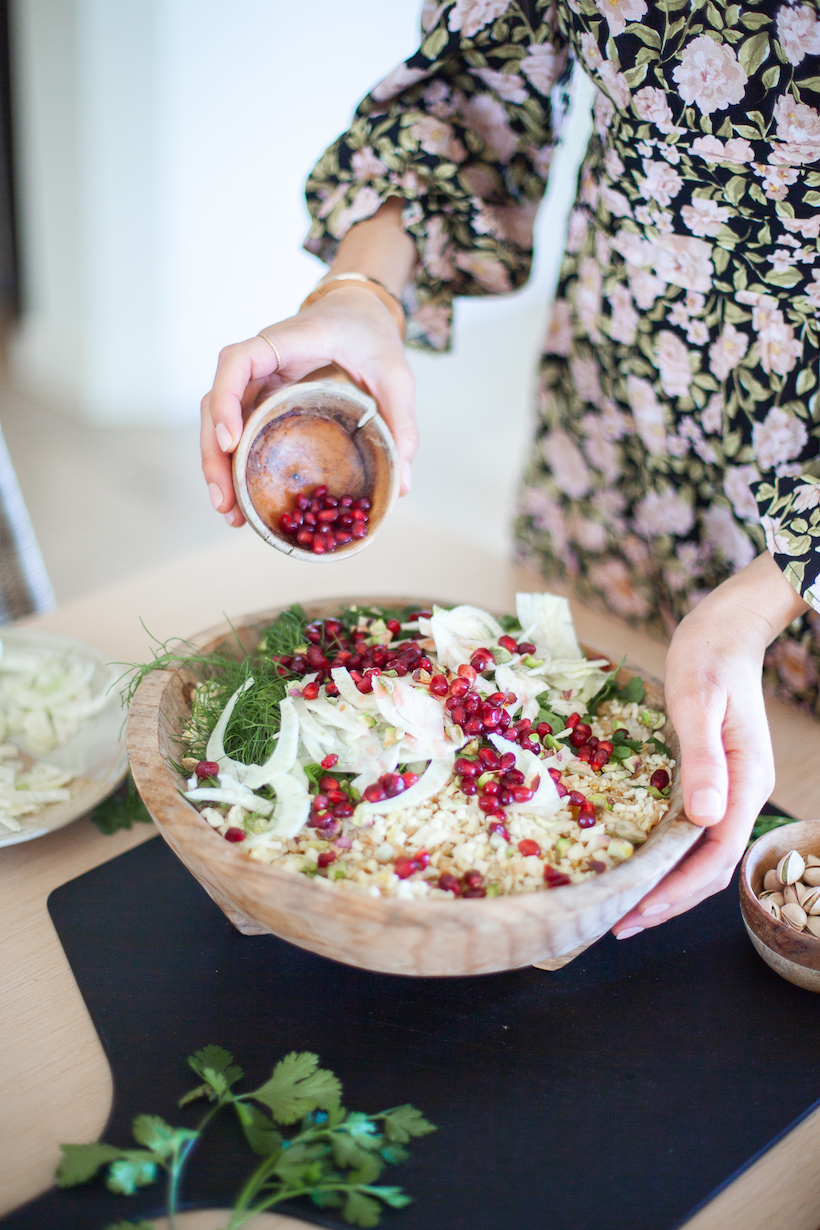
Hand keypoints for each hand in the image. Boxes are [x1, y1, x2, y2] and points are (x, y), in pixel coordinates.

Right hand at [200, 286, 415, 525]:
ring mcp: (257, 380)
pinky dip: (234, 463)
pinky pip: (237, 428)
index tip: (230, 441)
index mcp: (287, 341)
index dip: (227, 400)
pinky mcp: (261, 398)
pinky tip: (240, 500)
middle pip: (216, 401)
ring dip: (217, 466)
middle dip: (214, 454)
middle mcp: (261, 360)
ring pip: (220, 420)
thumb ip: (401, 422)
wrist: (359, 311)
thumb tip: (403, 485)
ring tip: (228, 513)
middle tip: (225, 502)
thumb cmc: (371, 334)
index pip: (237, 361)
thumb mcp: (395, 374)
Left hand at [613, 552, 808, 937]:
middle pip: (710, 866)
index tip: (639, 911)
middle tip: (618, 924)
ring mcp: (728, 789)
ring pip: (702, 853)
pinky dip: (666, 855)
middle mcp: (741, 793)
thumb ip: (702, 759)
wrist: (723, 631)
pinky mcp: (711, 779)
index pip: (717, 856)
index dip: (679, 890)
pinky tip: (637, 862)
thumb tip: (704, 819)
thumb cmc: (708, 658)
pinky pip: (691, 831)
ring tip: (624, 907)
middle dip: (668, 900)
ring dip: (666, 884)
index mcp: (746, 781)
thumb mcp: (698, 702)